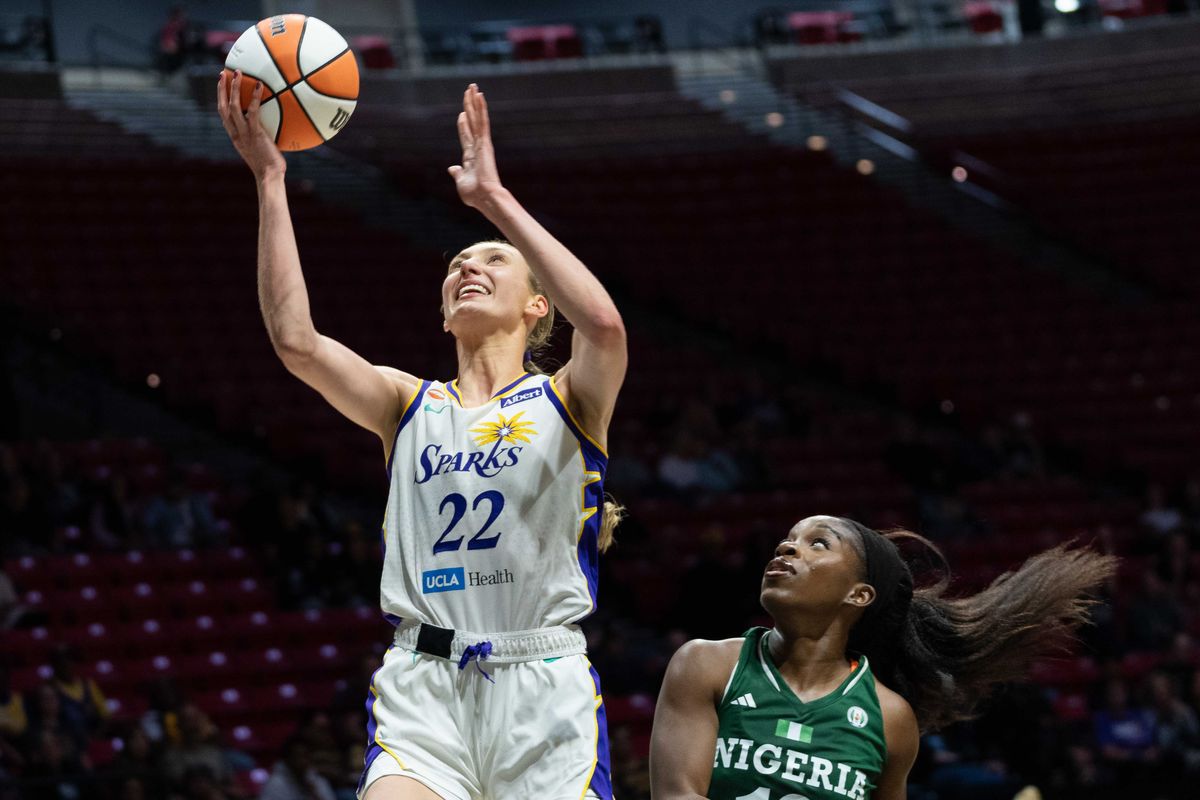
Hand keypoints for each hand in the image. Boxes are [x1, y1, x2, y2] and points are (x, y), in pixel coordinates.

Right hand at [217, 70, 285, 180]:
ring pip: (233, 106)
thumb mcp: (260, 149)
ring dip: (234, 88)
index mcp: (235, 137)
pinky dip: (255, 97)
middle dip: (221, 89)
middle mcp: (236, 133)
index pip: (223, 115)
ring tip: (237, 73)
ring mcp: (244, 133)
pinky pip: (253, 111)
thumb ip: (260, 136)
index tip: (221, 85)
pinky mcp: (255, 133)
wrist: (269, 177)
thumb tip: (273, 126)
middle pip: (223, 107)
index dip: (220, 99)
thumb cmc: (269, 166)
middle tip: (223, 73)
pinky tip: (260, 85)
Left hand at [448, 83, 502, 207]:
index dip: (463, 125)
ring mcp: (482, 143)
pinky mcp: (485, 142)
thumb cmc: (474, 195)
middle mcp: (477, 147)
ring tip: (473, 87)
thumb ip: (457, 173)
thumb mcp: (460, 181)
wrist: (484, 198)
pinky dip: (481, 109)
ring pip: (477, 118)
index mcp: (470, 157)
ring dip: (474, 102)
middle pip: (472, 122)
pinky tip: (479, 96)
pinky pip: (482, 122)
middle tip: (469, 92)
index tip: (461, 114)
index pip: (466, 136)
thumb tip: (452, 168)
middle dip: (469, 107)